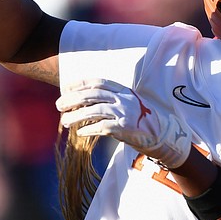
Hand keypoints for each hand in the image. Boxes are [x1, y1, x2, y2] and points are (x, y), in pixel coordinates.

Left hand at [57, 79, 192, 168]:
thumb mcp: (126, 104)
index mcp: (123, 90)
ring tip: (65, 121)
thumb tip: (82, 101)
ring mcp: (126, 113)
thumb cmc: (139, 121)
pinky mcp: (126, 128)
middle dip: (73, 99)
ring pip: (95, 110)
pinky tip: (81, 132)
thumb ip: (109, 100)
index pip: (98, 82)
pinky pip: (103, 127)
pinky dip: (90, 129)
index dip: (80, 84)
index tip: (65, 88)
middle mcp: (124, 99)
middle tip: (59, 105)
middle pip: (93, 95)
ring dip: (77, 116)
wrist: (162, 136)